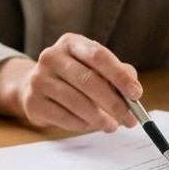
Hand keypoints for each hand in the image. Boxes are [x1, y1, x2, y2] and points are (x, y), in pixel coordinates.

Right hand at [0, 34, 138, 130]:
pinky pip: (62, 115)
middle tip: (129, 119)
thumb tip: (133, 90)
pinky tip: (88, 124)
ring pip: (75, 100)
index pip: (99, 56)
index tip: (136, 94)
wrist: (33, 86)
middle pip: (88, 80)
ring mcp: (39, 78)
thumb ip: (117, 73)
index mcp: (70, 43)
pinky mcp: (32, 101)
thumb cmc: (72, 76)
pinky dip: (80, 123)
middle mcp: (51, 56)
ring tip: (112, 126)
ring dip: (98, 117)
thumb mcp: (94, 67)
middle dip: (113, 102)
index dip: (119, 75)